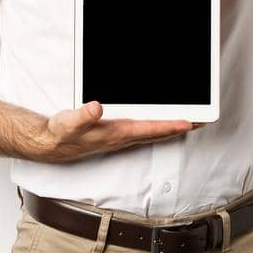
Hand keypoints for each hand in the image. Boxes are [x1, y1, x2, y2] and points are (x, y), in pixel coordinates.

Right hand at [33, 101, 199, 163]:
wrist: (50, 145)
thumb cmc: (61, 134)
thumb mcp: (69, 123)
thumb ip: (82, 116)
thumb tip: (96, 107)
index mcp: (117, 133)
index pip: (150, 129)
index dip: (171, 125)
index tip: (191, 121)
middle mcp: (123, 137)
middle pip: (159, 132)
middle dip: (181, 126)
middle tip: (203, 120)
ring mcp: (121, 138)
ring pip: (154, 132)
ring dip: (173, 126)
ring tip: (191, 120)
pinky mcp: (117, 135)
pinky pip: (145, 131)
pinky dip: (159, 126)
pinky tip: (164, 120)